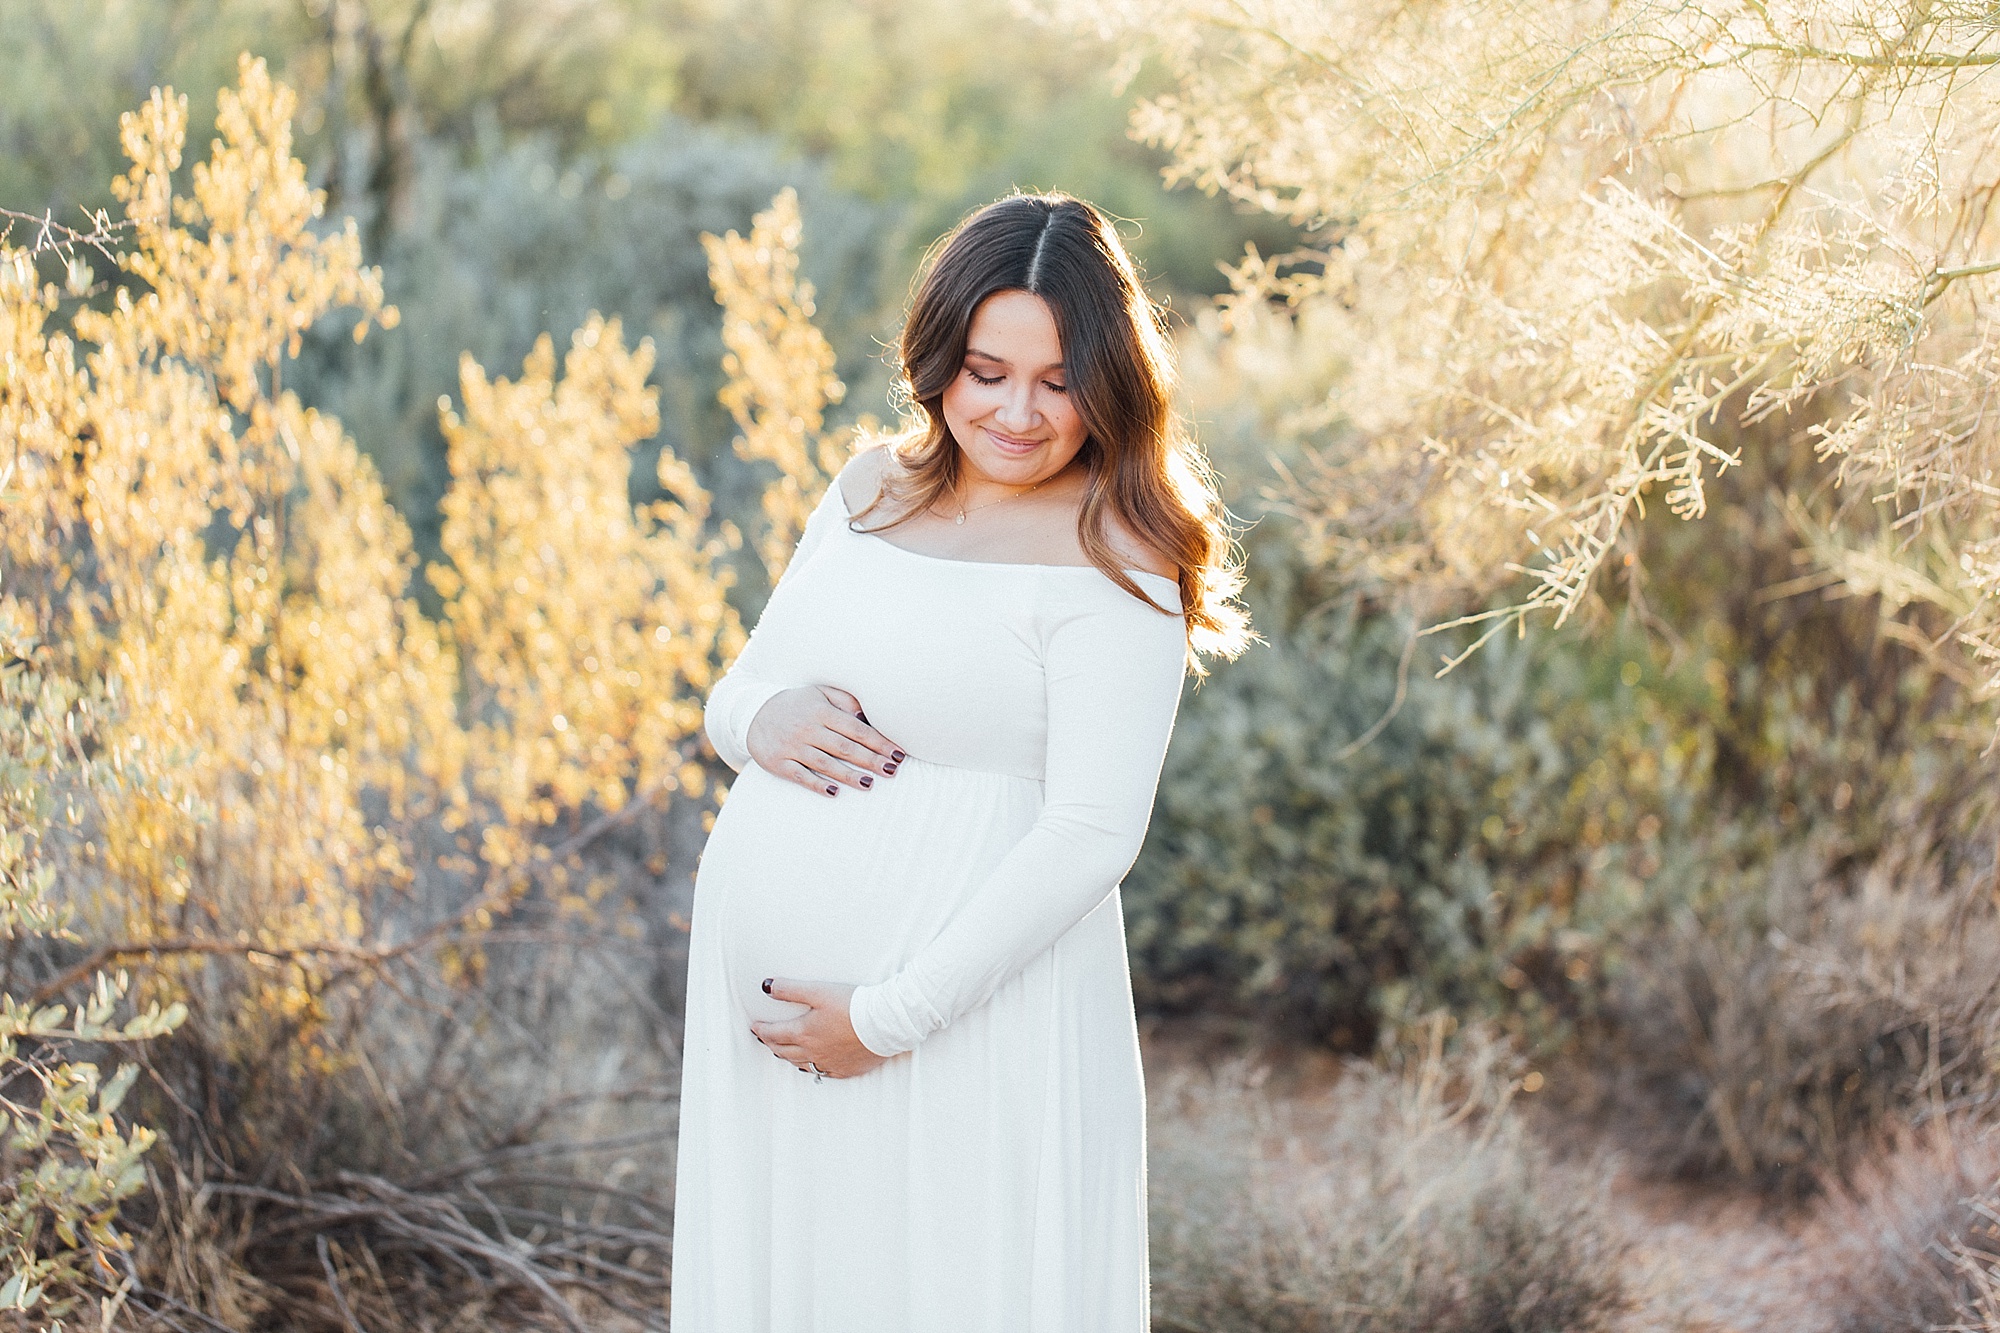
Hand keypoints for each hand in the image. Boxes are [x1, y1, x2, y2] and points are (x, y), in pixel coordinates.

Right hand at [746, 685, 905, 796]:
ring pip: (825, 764)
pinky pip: (800, 776)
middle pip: (845, 747)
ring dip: (849, 775)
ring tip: (869, 784)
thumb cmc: (797, 705)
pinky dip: (817, 785)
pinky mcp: (779, 763)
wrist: (754, 713)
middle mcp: (808, 729)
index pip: (856, 729)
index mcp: (821, 711)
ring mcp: (792, 747)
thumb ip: (845, 701)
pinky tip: (834, 792)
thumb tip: (869, 715)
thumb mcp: (819, 694)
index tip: (898, 753)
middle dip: (871, 760)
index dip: (879, 742)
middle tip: (892, 770)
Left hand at [750, 979, 887, 1079]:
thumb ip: (790, 989)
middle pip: (783, 1051)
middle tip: (763, 1038)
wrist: (885, 1024)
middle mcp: (813, 1052)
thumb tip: (766, 986)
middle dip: (770, 1043)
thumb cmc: (853, 1005)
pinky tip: (812, 1065)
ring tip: (782, 1051)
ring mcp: (829, 1063)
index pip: (774, 1034)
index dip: (761, 1029)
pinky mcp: (846, 1069)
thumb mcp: (819, 991)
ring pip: (800, 1063)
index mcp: (804, 1032)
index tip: (754, 1026)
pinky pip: (822, 1073)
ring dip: (787, 1056)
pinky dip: (812, 1067)